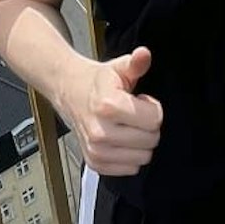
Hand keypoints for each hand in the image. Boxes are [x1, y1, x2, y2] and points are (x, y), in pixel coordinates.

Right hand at [66, 46, 163, 176]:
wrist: (70, 92)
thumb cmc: (99, 82)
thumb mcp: (119, 67)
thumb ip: (136, 62)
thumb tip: (144, 54)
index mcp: (108, 105)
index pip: (155, 120)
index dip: (153, 108)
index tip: (140, 100)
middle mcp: (100, 132)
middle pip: (151, 140)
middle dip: (148, 126)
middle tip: (132, 113)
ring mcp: (96, 150)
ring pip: (143, 157)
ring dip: (140, 142)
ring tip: (125, 125)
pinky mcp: (95, 163)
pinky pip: (130, 169)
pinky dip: (130, 156)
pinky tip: (120, 139)